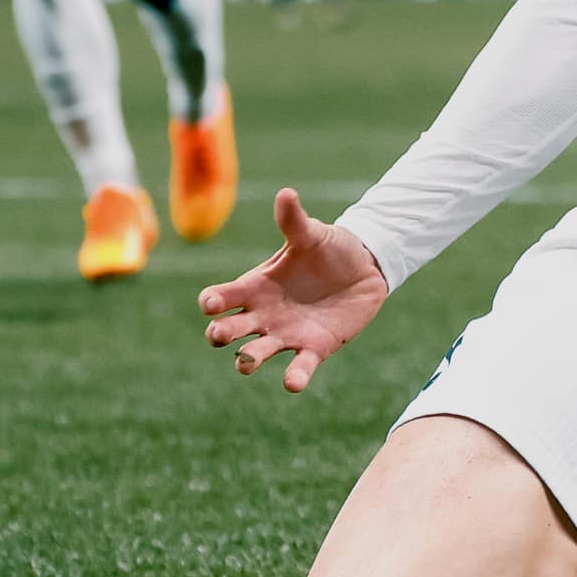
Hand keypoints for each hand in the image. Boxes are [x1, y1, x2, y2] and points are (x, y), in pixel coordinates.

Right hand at [199, 188, 387, 391]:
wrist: (364, 269)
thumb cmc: (329, 249)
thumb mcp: (312, 233)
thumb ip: (294, 220)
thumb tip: (286, 193)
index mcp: (256, 285)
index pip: (223, 296)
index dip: (212, 301)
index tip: (211, 303)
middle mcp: (264, 314)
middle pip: (230, 329)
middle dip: (220, 333)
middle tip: (219, 334)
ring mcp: (285, 334)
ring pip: (257, 353)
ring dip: (248, 358)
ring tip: (247, 360)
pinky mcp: (313, 349)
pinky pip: (298, 367)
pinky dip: (294, 377)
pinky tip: (292, 383)